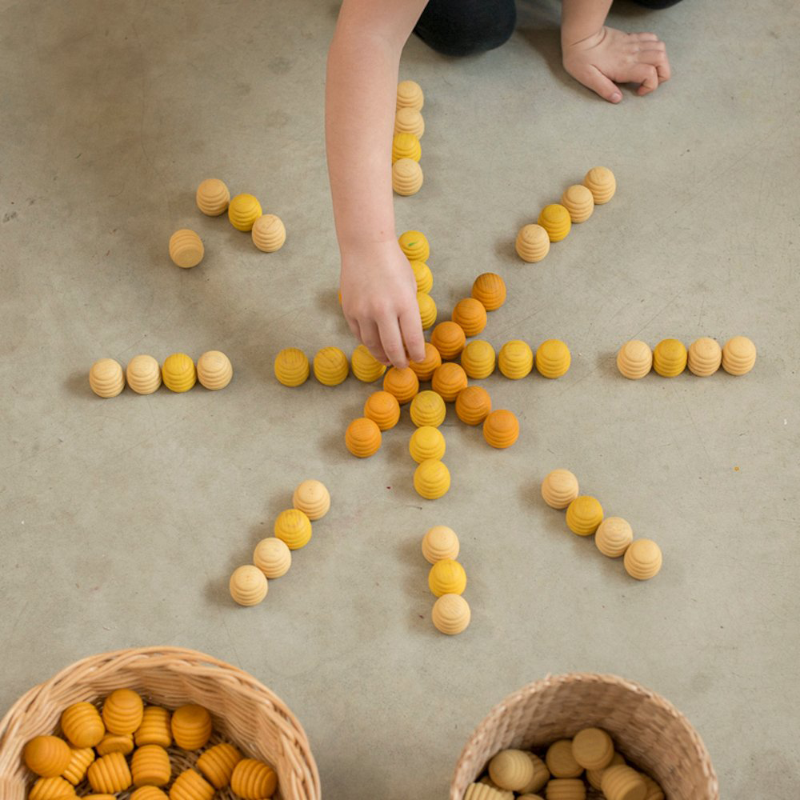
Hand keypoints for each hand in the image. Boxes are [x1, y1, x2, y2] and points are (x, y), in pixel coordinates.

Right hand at [340, 240, 425, 368]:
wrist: (365, 246)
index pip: (413, 340)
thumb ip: (409, 311)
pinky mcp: (349, 310)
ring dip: (381, 356)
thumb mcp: (410, 286)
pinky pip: (359, 334)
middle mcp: (383, 310)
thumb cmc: (393, 263)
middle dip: (400, 361)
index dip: (417, 354)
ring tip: (388, 359)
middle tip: (403, 365)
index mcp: (404, 303)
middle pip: (392, 348)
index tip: (418, 359)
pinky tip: (374, 344)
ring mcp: (363, 312)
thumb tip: (409, 336)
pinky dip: (368, 342)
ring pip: (372, 345)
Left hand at [562, 26, 670, 102]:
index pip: (650, 74)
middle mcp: (632, 54)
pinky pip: (652, 37)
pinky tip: (646, 56)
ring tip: (650, 70)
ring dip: (661, 60)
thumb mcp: (588, 78)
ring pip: (660, 47)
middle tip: (650, 82)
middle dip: (662, 74)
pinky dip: (655, 47)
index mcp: (623, 66)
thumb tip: (618, 99)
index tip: (638, 92)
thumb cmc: (581, 58)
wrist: (580, 36)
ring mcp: (633, 44)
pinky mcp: (630, 37)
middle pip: (661, 60)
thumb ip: (604, 89)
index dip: (650, 86)